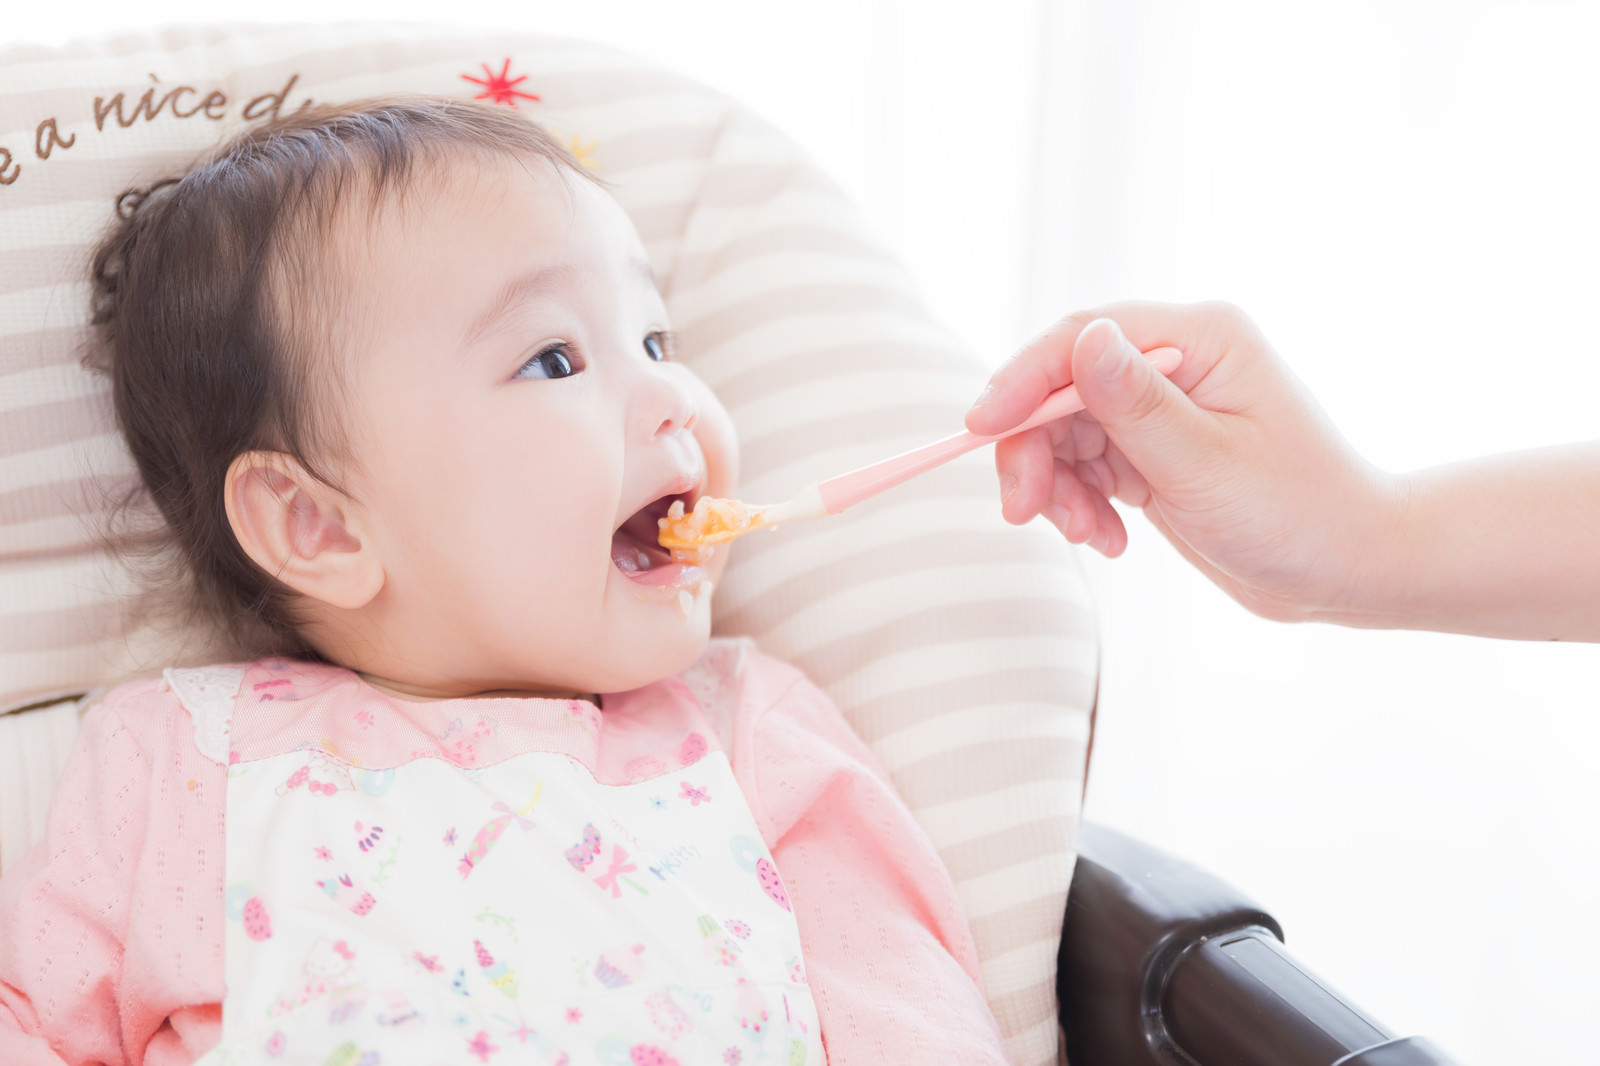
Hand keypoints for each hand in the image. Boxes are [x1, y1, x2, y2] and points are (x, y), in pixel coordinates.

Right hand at [965, 301, 1397, 622]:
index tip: (980, 430)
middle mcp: (1176, 361)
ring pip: (1064, 431)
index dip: (1022, 380)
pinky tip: (1110, 539)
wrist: (1347, 571)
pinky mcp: (1153, 451)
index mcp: (1200, 338)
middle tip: (1025, 513)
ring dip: (1058, 487)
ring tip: (1089, 537)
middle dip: (1034, 450)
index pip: (1083, 336)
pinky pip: (1085, 465)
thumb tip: (1082, 339)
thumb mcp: (1207, 465)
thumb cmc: (1297, 515)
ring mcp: (1162, 407)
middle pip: (1061, 387)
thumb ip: (1135, 405)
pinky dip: (1081, 504)